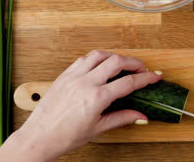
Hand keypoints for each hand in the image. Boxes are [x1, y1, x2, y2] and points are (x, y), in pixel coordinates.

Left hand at [0, 51, 161, 161]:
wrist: (39, 137)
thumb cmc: (64, 136)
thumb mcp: (98, 129)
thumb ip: (122, 118)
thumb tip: (140, 116)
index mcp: (96, 97)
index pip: (128, 82)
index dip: (145, 78)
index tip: (154, 76)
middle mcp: (85, 82)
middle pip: (116, 61)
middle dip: (133, 62)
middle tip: (141, 69)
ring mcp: (73, 76)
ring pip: (99, 54)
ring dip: (114, 56)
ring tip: (122, 64)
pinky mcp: (64, 75)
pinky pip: (83, 59)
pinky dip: (96, 58)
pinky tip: (100, 65)